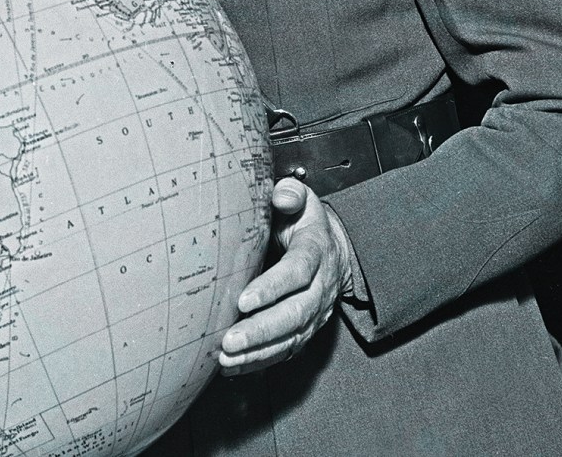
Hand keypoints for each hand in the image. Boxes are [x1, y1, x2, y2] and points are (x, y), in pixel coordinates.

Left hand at [218, 178, 354, 373]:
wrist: (334, 248)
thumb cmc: (306, 222)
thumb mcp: (302, 199)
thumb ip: (290, 194)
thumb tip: (280, 197)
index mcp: (316, 251)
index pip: (298, 272)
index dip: (273, 287)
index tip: (244, 300)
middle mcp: (320, 286)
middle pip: (295, 313)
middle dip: (261, 330)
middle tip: (229, 342)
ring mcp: (315, 311)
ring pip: (291, 338)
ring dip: (258, 352)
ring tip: (226, 360)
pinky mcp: (305, 328)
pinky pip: (285, 350)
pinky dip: (259, 362)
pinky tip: (233, 368)